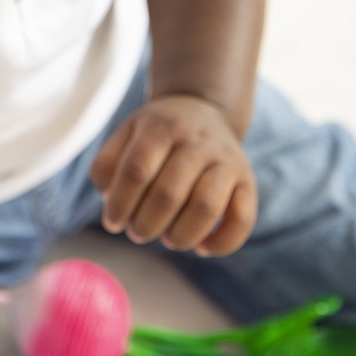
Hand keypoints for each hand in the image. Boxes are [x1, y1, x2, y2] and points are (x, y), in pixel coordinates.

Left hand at [90, 94, 257, 255]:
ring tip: (166, 239)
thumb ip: (107, 164)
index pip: (136, 170)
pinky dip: (222, 243)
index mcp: (161, 127)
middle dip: (145, 225)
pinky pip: (242, 219)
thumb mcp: (126, 132)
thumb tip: (109, 201)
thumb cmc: (157, 133)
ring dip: (180, 236)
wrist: (203, 109)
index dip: (120, 204)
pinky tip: (202, 247)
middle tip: (137, 232)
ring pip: (206, 207)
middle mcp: (196, 141)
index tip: (113, 222)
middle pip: (168, 193)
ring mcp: (225, 160)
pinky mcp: (247, 180)